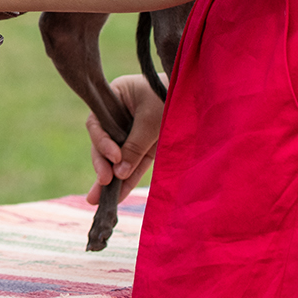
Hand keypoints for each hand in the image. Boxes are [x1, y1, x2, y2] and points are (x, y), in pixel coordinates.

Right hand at [85, 74, 164, 206]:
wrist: (201, 96)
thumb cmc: (172, 98)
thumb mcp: (151, 120)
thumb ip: (134, 146)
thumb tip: (119, 174)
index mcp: (115, 97)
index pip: (97, 124)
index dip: (101, 142)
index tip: (115, 157)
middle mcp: (119, 115)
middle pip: (104, 143)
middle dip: (102, 164)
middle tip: (104, 181)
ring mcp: (131, 132)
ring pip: (117, 159)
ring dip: (109, 179)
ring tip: (97, 200)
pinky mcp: (145, 147)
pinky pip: (133, 165)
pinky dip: (127, 180)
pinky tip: (117, 196)